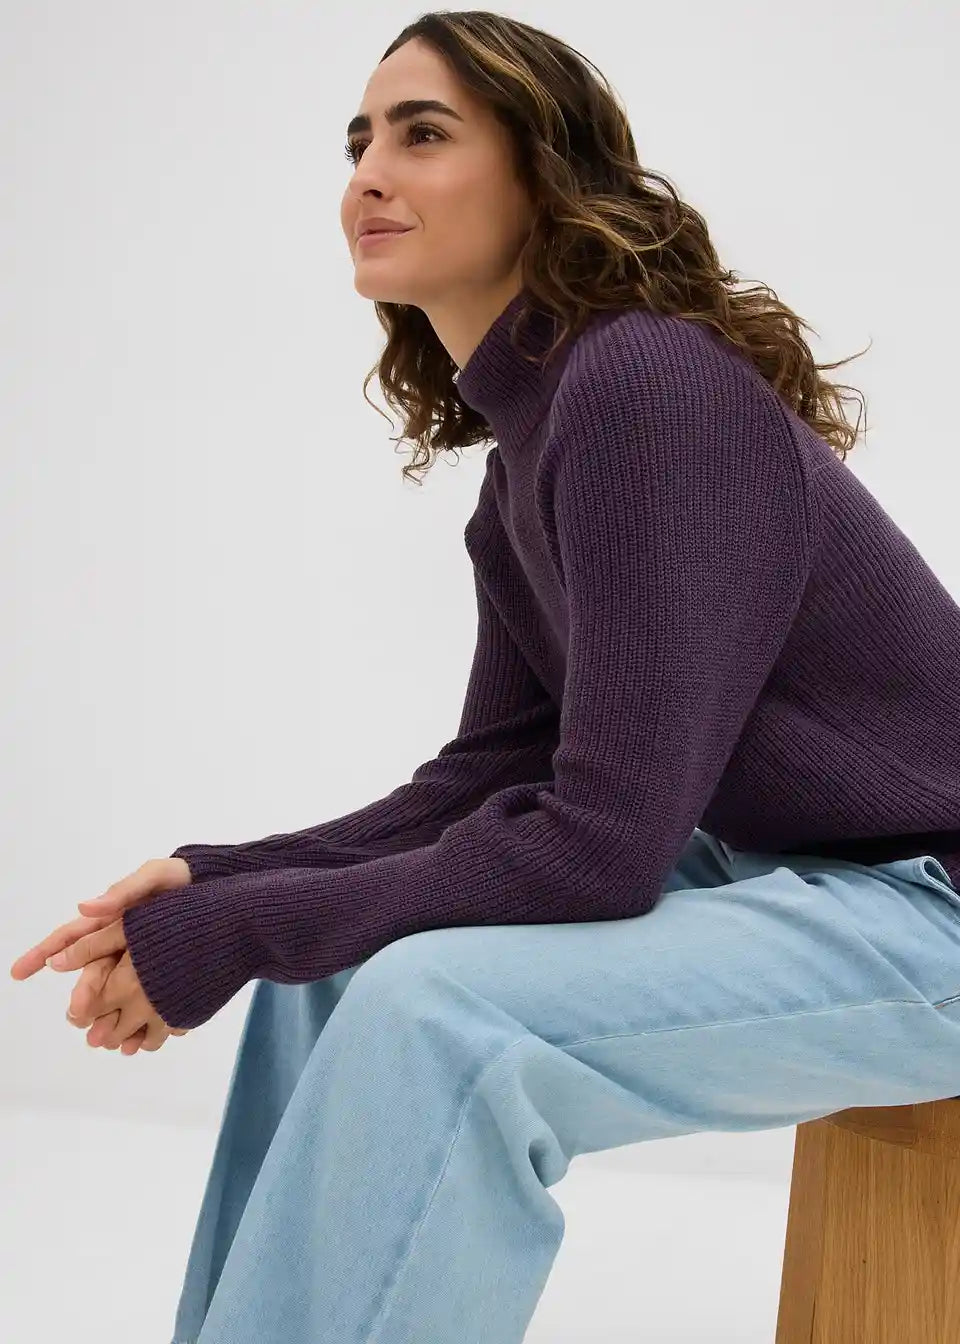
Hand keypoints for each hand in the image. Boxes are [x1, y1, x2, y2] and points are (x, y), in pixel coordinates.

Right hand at [10, 857, 193, 1053]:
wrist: (222, 887)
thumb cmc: (180, 877)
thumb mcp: (154, 875)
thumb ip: (123, 891)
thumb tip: (83, 906)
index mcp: (110, 920)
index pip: (70, 938)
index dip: (43, 954)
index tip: (19, 972)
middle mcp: (120, 944)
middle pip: (93, 975)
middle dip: (82, 997)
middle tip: (76, 1015)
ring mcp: (141, 961)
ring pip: (116, 995)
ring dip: (107, 1018)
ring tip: (104, 1041)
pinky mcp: (164, 974)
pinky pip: (147, 1001)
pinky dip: (142, 1022)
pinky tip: (140, 1042)